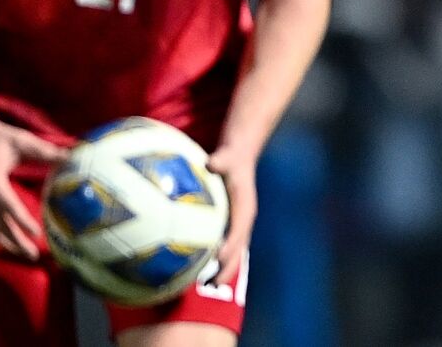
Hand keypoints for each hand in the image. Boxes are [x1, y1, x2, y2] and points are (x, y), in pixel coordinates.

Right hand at [0, 120, 68, 259]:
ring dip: (7, 243)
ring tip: (26, 254)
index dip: (21, 220)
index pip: (7, 204)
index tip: (36, 233)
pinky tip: (11, 244)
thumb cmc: (1, 136)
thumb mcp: (24, 141)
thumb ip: (47, 151)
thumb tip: (72, 155)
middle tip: (35, 255)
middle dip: (15, 241)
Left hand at [206, 145, 257, 287]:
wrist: (239, 157)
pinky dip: (215, 260)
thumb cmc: (232, 157)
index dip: (231, 243)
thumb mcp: (228, 156)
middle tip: (211, 283)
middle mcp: (243, 220)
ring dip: (222, 269)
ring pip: (233, 253)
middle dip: (228, 268)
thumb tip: (211, 163)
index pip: (240, 229)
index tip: (219, 256)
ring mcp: (237, 225)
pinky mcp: (229, 226)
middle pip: (239, 249)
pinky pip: (224, 246)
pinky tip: (196, 268)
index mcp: (245, 207)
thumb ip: (221, 160)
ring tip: (205, 284)